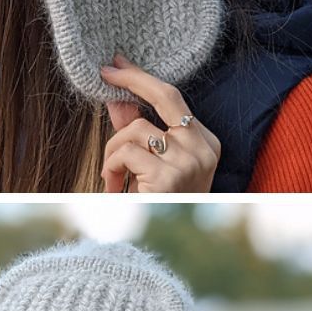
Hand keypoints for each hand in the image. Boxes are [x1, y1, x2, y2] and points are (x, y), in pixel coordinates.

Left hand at [100, 54, 219, 192]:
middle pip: (163, 95)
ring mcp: (189, 162)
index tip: (117, 64)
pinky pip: (126, 153)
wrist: (162, 245)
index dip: (142, 78)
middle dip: (132, 78)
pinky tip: (112, 186)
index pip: (172, 97)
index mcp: (205, 142)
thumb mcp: (151, 162)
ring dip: (111, 151)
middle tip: (106, 73)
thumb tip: (116, 97)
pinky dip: (110, 167)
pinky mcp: (168, 177)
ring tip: (110, 175)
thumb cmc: (157, 202)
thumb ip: (136, 129)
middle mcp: (203, 149)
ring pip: (134, 131)